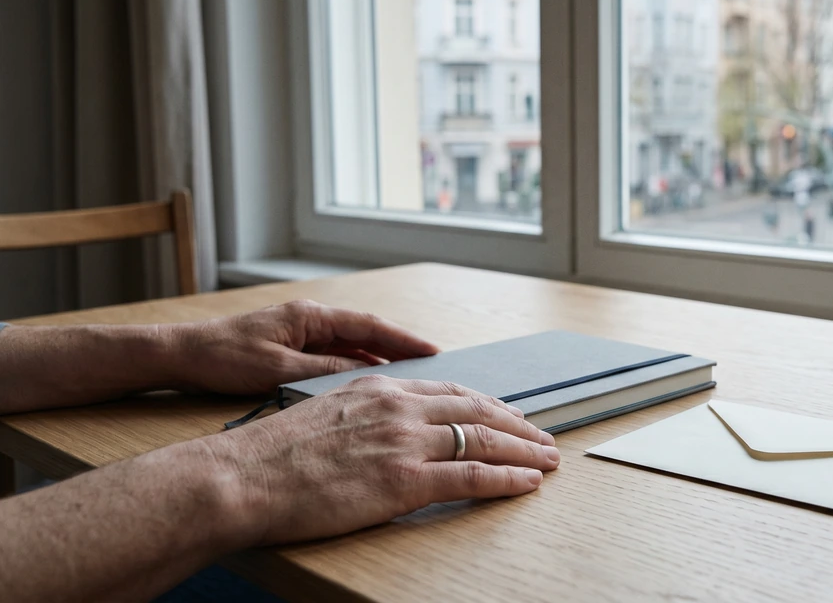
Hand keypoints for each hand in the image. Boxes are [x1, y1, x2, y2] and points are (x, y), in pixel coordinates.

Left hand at [168, 300, 438, 395]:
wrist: (181, 355)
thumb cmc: (224, 359)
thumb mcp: (278, 369)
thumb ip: (325, 371)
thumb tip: (369, 374)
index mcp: (310, 316)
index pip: (369, 326)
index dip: (404, 340)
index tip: (434, 352)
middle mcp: (311, 319)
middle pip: (366, 332)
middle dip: (400, 348)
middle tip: (434, 365)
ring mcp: (302, 331)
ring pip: (352, 344)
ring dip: (380, 358)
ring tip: (411, 377)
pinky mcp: (292, 346)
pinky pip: (336, 354)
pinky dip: (357, 366)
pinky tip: (370, 383)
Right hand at [203, 375, 558, 545]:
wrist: (241, 477)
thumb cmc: (270, 456)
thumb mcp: (323, 415)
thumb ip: (363, 417)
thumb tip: (383, 431)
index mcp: (379, 390)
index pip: (451, 392)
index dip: (487, 405)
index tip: (509, 415)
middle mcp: (398, 408)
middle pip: (477, 411)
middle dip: (518, 425)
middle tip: (544, 437)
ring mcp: (404, 443)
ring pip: (483, 441)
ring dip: (524, 451)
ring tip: (548, 460)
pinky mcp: (404, 480)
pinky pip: (472, 478)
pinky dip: (507, 479)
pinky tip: (528, 482)